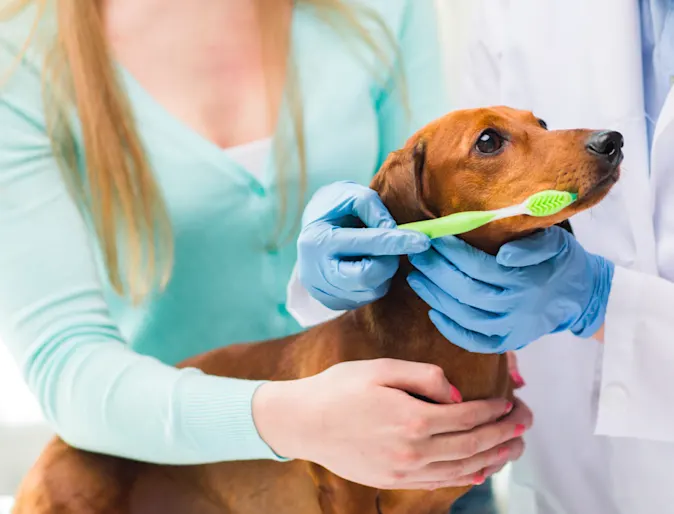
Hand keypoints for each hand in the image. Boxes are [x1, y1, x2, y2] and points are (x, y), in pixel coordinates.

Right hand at [253, 359, 530, 489]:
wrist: (303, 422)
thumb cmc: (339, 389)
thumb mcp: (381, 368)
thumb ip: (424, 376)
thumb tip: (457, 393)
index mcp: (413, 418)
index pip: (469, 416)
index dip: (496, 410)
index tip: (512, 402)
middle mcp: (413, 450)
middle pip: (473, 445)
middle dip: (505, 434)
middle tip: (526, 422)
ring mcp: (404, 471)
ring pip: (462, 468)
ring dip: (494, 457)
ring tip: (514, 447)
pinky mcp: (394, 481)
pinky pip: (440, 482)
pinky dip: (466, 477)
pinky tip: (480, 470)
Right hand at [297, 181, 429, 310]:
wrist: (312, 228)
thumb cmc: (335, 208)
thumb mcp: (352, 195)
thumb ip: (374, 210)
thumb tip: (395, 231)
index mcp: (318, 240)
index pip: (366, 244)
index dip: (398, 241)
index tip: (423, 241)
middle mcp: (315, 271)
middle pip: (367, 276)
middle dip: (388, 262)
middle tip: (393, 248)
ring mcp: (321, 290)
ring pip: (370, 290)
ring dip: (383, 272)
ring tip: (373, 253)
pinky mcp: (331, 302)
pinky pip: (365, 297)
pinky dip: (374, 282)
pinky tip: (365, 265)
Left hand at [407, 226, 613, 353]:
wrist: (582, 295)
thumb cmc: (562, 261)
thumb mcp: (555, 242)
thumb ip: (531, 246)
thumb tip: (503, 255)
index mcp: (524, 282)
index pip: (477, 267)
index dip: (451, 253)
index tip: (432, 238)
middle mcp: (514, 308)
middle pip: (465, 291)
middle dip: (436, 272)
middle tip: (417, 255)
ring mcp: (510, 329)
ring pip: (464, 316)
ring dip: (436, 297)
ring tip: (417, 278)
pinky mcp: (508, 342)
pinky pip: (474, 341)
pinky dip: (451, 330)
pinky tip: (433, 312)